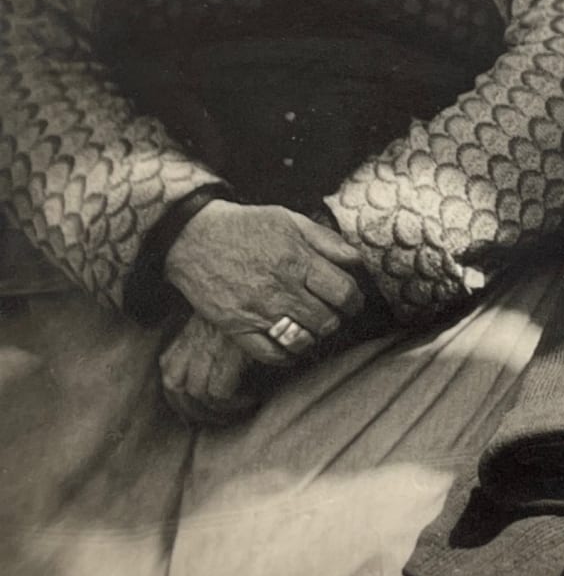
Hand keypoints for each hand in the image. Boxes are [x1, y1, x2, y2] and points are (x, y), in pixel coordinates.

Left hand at [159, 312, 261, 425]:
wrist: (270, 283)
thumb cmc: (256, 301)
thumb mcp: (228, 314)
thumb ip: (217, 335)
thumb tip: (216, 366)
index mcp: (191, 330)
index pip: (169, 370)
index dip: (179, 395)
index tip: (195, 409)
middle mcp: (195, 338)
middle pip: (176, 386)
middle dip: (193, 410)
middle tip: (218, 418)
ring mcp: (210, 345)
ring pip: (197, 392)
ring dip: (216, 410)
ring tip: (239, 409)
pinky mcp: (230, 353)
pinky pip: (220, 391)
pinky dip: (233, 403)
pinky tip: (252, 399)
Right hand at [163, 202, 364, 364]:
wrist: (194, 237)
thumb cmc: (247, 226)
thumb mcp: (291, 220)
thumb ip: (326, 240)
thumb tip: (355, 260)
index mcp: (298, 260)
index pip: (343, 292)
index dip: (354, 300)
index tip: (353, 302)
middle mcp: (280, 289)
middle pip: (326, 320)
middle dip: (336, 319)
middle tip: (332, 313)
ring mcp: (258, 311)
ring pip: (302, 340)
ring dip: (313, 337)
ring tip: (311, 327)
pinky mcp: (236, 327)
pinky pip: (270, 353)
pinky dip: (286, 355)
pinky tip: (290, 346)